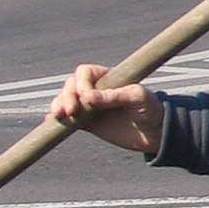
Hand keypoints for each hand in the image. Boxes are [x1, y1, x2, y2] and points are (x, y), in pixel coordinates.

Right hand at [50, 64, 164, 156]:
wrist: (157, 133)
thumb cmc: (152, 109)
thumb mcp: (137, 98)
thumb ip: (114, 96)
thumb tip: (87, 98)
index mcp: (108, 78)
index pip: (85, 73)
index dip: (81, 84)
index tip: (86, 98)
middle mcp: (97, 90)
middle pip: (71, 86)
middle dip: (66, 96)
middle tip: (71, 111)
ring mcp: (90, 107)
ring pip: (65, 101)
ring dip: (58, 106)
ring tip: (58, 116)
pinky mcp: (88, 124)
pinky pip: (68, 119)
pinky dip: (58, 120)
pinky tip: (51, 123)